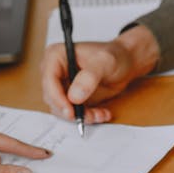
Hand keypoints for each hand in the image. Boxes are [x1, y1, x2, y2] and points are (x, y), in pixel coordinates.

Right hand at [39, 25, 159, 124]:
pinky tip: (101, 113)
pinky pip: (72, 113)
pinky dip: (87, 117)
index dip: (57, 98)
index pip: (48, 80)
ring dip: (81, 116)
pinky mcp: (70, 97)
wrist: (125, 63)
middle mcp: (54, 71)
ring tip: (100, 114)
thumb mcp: (105, 62)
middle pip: (52, 98)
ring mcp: (61, 85)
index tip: (70, 111)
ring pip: (62, 109)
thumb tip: (74, 97)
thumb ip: (90, 77)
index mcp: (56, 56)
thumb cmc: (114, 55)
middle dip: (71, 110)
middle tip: (90, 116)